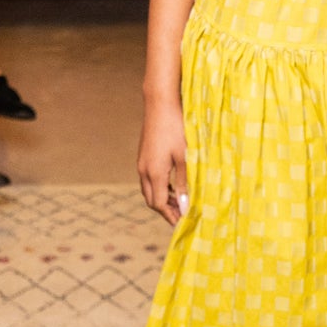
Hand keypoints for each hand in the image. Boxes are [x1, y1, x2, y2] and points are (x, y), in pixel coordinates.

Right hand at [138, 95, 187, 226]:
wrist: (160, 103)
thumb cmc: (176, 127)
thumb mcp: (185, 156)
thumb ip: (185, 182)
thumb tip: (185, 205)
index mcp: (154, 172)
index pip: (159, 204)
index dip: (171, 216)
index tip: (183, 223)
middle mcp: (144, 170)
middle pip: (151, 200)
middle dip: (166, 211)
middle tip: (182, 216)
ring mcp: (141, 163)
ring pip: (149, 190)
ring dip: (162, 199)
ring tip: (180, 203)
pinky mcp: (143, 156)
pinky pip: (148, 180)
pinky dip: (160, 188)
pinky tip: (173, 186)